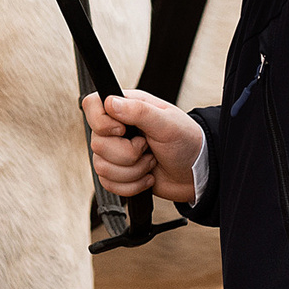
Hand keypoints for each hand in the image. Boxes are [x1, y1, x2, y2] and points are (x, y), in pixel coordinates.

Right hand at [82, 89, 203, 204]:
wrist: (196, 173)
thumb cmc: (187, 141)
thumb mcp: (167, 123)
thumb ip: (139, 111)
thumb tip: (110, 102)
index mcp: (127, 107)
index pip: (92, 106)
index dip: (101, 122)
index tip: (123, 130)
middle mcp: (117, 128)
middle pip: (97, 143)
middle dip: (127, 154)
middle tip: (148, 148)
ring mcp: (116, 152)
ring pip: (101, 167)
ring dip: (132, 171)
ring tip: (151, 162)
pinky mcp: (119, 173)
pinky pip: (108, 184)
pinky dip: (131, 185)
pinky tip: (148, 176)